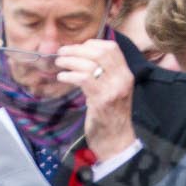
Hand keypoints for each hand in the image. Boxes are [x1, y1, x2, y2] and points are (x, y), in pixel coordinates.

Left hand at [58, 38, 136, 158]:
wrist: (117, 142)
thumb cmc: (111, 116)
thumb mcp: (113, 91)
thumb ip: (105, 75)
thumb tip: (83, 58)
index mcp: (126, 74)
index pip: (112, 48)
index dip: (92, 44)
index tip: (78, 48)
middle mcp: (122, 79)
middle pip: (101, 52)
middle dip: (78, 49)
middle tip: (62, 52)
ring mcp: (113, 89)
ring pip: (89, 64)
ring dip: (70, 61)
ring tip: (59, 63)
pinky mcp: (101, 101)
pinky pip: (83, 79)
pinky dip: (69, 75)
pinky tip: (62, 77)